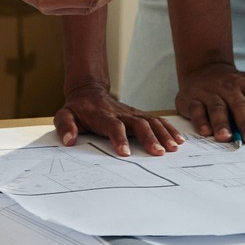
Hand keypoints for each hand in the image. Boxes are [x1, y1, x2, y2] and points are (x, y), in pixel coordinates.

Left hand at [55, 86, 185, 156]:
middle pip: (138, 124)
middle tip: (159, 153)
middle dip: (149, 138)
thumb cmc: (78, 109)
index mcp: (103, 116)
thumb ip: (65, 126)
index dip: (120, 138)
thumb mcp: (64, 115)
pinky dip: (169, 129)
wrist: (89, 92)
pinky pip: (157, 120)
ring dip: (164, 134)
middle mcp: (121, 114)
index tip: (126, 153)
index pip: (113, 126)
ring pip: (151, 121)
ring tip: (173, 148)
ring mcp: (132, 113)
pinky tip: (179, 139)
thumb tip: (69, 140)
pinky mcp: (140, 115)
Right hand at [175, 62, 244, 143]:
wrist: (205, 69)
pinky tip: (204, 131)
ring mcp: (211, 93)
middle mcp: (231, 88)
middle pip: (241, 106)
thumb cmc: (239, 86)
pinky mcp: (192, 99)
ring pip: (217, 108)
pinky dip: (200, 120)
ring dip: (221, 123)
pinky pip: (196, 109)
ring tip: (226, 137)